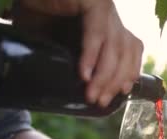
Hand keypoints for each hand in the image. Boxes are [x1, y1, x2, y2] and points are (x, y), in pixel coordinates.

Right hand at [18, 0, 143, 106]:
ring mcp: (102, 6)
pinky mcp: (92, 1)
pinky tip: (83, 73)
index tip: (120, 94)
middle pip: (125, 52)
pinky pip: (97, 31)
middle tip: (99, 101)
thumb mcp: (60, 45)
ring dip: (104, 74)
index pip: (130, 51)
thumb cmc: (36, 18)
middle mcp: (108, 15)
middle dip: (114, 80)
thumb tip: (80, 91)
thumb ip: (73, 60)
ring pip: (115, 45)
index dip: (128, 73)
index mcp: (107, 25)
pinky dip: (91, 54)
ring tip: (90, 94)